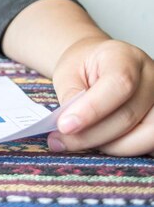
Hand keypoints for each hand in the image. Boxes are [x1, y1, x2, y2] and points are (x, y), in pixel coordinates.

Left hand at [49, 38, 153, 155]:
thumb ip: (70, 96)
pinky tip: (101, 144)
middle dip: (91, 135)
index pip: (119, 85)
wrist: (97, 64)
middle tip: (61, 141)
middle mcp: (150, 77)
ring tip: (81, 141)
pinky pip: (149, 144)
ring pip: (144, 136)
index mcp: (125, 57)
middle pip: (128, 116)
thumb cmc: (82, 67)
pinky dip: (124, 149)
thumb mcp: (67, 73)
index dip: (91, 110)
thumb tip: (69, 126)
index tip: (64, 126)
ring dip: (109, 147)